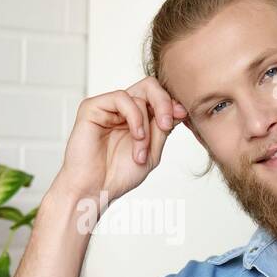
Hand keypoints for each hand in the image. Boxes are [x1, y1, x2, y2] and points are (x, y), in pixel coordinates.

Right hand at [52, 76, 188, 204]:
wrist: (95, 190)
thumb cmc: (118, 176)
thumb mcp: (152, 151)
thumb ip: (163, 128)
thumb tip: (179, 107)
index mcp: (136, 118)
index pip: (158, 97)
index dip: (172, 103)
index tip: (183, 115)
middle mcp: (122, 110)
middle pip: (149, 86)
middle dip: (164, 103)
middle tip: (166, 125)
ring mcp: (107, 107)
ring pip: (138, 95)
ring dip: (146, 126)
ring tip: (140, 152)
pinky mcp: (92, 107)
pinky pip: (121, 97)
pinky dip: (134, 117)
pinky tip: (135, 136)